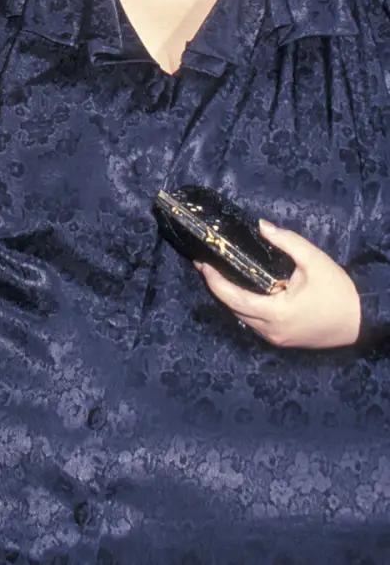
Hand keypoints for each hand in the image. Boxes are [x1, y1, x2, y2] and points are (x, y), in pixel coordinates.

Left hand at [195, 220, 361, 348]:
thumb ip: (286, 241)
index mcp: (275, 312)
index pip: (233, 298)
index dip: (214, 282)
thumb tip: (261, 226)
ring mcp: (276, 338)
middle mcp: (270, 330)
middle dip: (217, 287)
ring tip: (218, 274)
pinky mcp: (283, 340)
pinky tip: (241, 289)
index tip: (203, 263)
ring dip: (229, 297)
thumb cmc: (337, 291)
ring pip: (243, 318)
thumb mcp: (313, 260)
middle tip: (205, 265)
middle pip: (233, 309)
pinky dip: (244, 306)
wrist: (361, 321)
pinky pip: (255, 322)